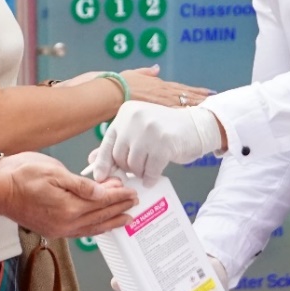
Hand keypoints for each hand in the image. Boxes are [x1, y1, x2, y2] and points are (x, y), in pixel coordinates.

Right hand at [2, 157, 136, 237]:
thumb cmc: (21, 176)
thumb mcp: (54, 172)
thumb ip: (81, 185)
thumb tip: (103, 193)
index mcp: (69, 208)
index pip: (102, 202)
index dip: (118, 196)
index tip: (131, 192)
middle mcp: (66, 223)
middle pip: (100, 216)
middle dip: (119, 209)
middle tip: (134, 203)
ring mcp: (58, 229)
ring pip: (91, 227)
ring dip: (109, 222)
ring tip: (124, 218)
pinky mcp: (52, 229)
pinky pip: (80, 231)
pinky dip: (94, 227)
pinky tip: (98, 224)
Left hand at [92, 101, 221, 183]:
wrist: (197, 127)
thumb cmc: (165, 131)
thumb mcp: (138, 132)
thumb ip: (117, 144)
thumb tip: (92, 162)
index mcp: (126, 112)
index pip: (107, 141)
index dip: (103, 162)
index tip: (100, 176)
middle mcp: (135, 118)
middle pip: (119, 156)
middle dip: (127, 168)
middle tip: (137, 169)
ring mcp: (150, 130)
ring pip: (133, 165)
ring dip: (140, 172)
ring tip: (148, 168)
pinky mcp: (164, 143)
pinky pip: (150, 170)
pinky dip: (151, 177)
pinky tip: (153, 177)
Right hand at [120, 66, 213, 107]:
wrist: (112, 93)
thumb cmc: (121, 84)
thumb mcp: (135, 73)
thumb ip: (147, 71)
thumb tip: (156, 67)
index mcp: (159, 84)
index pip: (182, 88)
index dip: (195, 91)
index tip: (208, 92)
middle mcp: (164, 93)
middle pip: (188, 96)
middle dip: (202, 98)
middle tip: (217, 101)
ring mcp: (162, 102)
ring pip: (185, 105)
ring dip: (198, 106)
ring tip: (211, 109)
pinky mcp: (157, 112)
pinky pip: (175, 115)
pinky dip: (186, 116)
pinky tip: (196, 119)